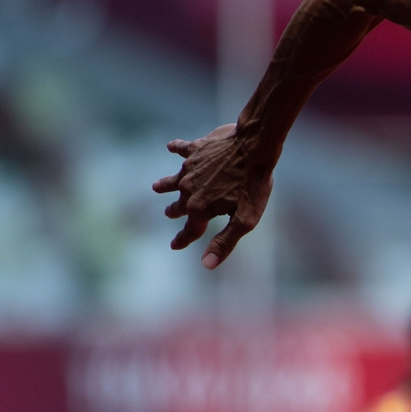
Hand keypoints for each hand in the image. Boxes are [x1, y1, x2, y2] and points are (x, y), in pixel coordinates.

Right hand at [152, 123, 274, 269]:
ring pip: (174, 180)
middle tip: (168, 213)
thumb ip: (224, 242)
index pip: (190, 230)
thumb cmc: (254, 185)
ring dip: (165, 185)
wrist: (254, 147)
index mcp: (200, 209)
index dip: (182, 240)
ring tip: (156, 187)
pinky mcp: (196, 149)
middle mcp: (189, 190)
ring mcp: (190, 169)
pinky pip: (181, 149)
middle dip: (174, 211)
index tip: (174, 246)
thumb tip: (206, 265)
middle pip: (179, 205)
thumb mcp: (245, 220)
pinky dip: (176, 148)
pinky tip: (171, 146)